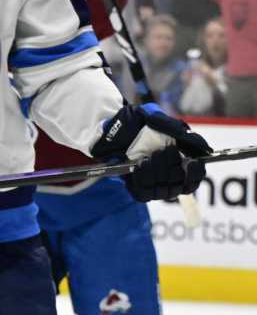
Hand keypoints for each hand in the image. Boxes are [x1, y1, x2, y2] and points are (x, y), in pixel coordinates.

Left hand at [91, 103, 210, 201]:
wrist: (110, 128)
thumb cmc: (137, 123)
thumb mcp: (158, 120)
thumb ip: (180, 132)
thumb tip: (205, 148)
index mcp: (180, 161)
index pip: (195, 179)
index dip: (195, 174)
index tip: (191, 162)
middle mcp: (169, 177)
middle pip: (180, 184)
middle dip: (172, 166)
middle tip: (161, 151)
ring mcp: (154, 185)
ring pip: (163, 191)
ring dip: (157, 172)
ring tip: (148, 156)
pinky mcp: (137, 189)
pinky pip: (144, 194)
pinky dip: (143, 179)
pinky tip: (139, 165)